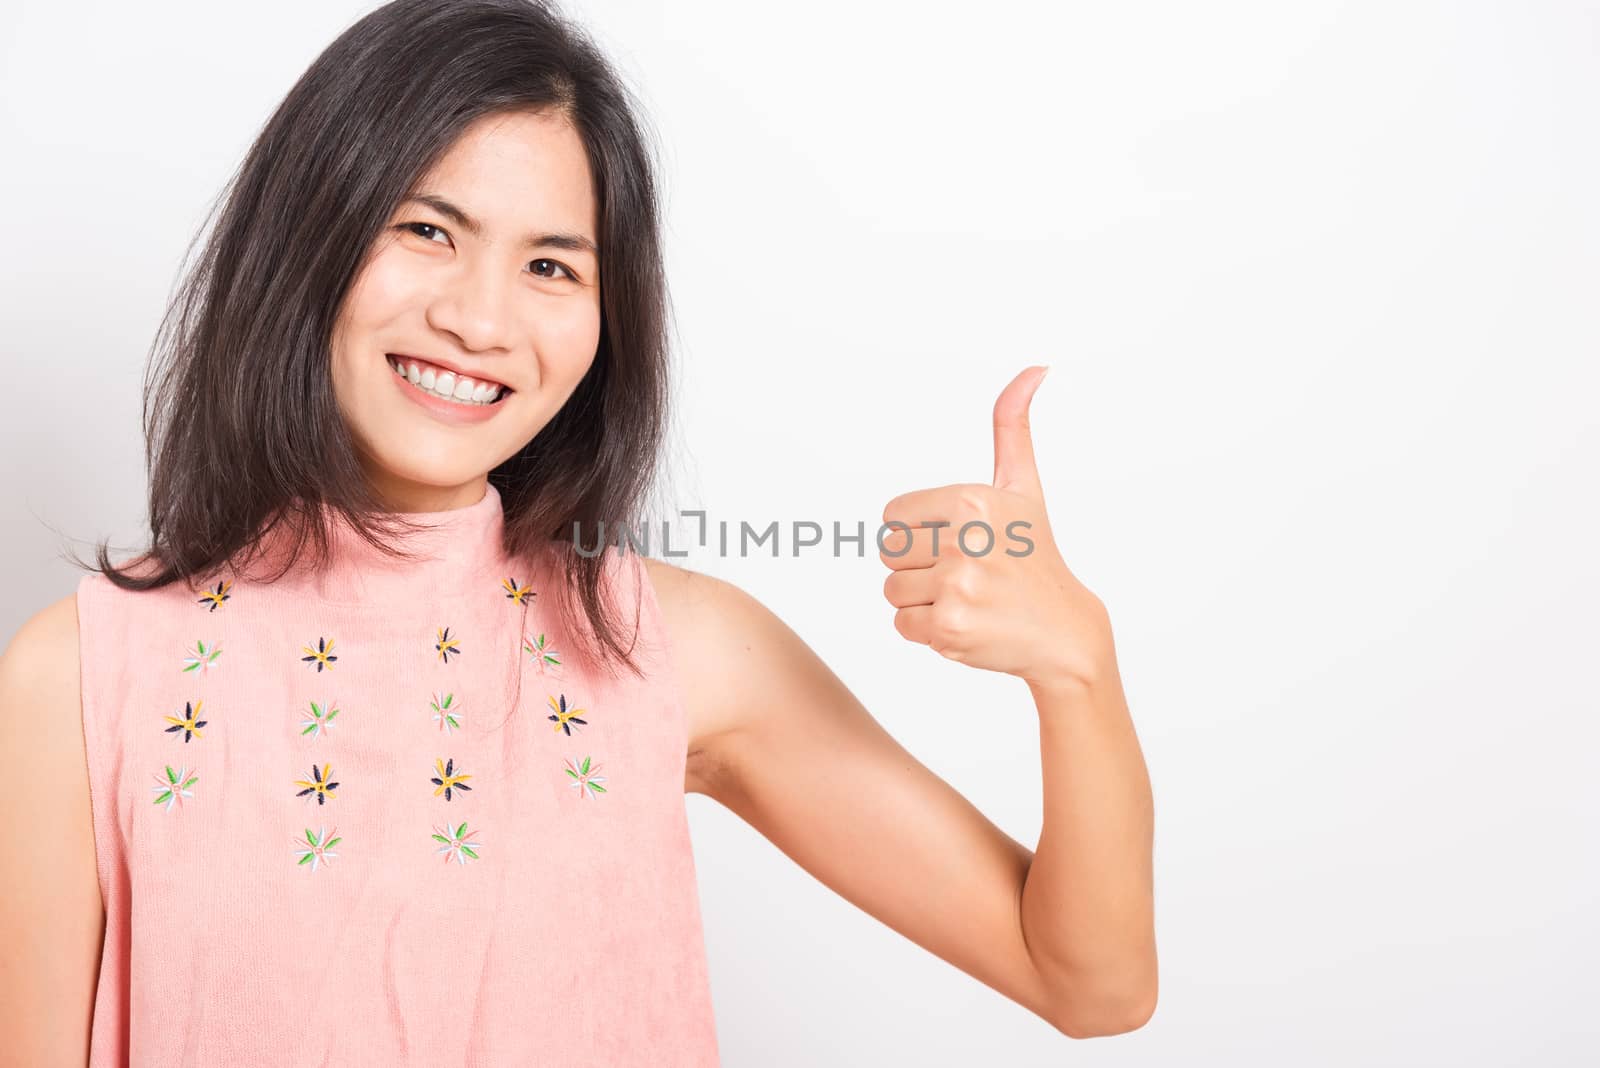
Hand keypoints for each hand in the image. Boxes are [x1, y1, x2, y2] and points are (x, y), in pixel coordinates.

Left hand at [879, 366, 1111, 690]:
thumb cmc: (1037, 557)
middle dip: (918, 566)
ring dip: (921, 600)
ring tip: (967, 599)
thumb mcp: (1024, 487)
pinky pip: (902, 625)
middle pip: (888, 552)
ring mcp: (956, 586)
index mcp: (972, 501)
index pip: (893, 515)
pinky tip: (966, 623)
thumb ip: (1012, 426)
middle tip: (965, 574)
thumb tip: (1036, 368)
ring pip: (892, 590)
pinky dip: (927, 632)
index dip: (919, 532)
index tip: (958, 542)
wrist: (1065, 633)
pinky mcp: (949, 628)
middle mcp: (964, 540)